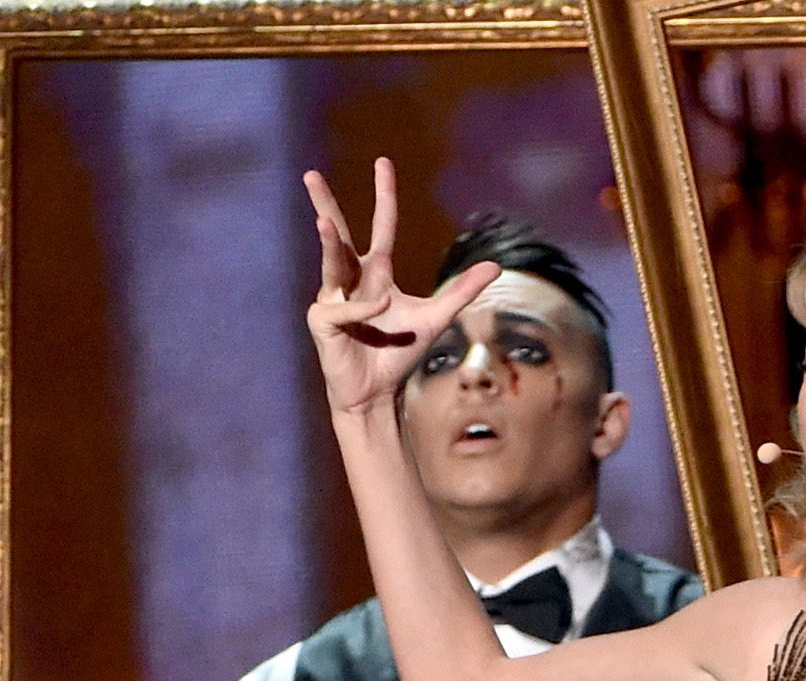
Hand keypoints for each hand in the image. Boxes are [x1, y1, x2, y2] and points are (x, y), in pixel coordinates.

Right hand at [303, 158, 498, 415]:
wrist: (377, 392)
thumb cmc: (399, 352)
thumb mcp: (436, 316)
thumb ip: (462, 291)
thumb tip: (495, 266)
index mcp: (376, 272)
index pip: (381, 226)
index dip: (384, 196)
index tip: (383, 162)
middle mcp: (351, 280)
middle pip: (337, 235)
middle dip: (324, 204)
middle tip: (310, 175)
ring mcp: (333, 298)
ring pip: (330, 264)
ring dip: (328, 244)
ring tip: (323, 222)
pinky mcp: (324, 321)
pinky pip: (344, 307)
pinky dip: (362, 308)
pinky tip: (379, 308)